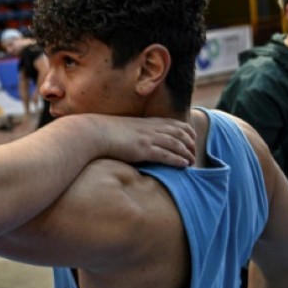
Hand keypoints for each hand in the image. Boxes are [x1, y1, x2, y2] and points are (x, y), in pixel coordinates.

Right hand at [76, 114, 196, 166]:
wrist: (92, 132)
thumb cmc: (102, 131)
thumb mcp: (123, 127)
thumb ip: (133, 131)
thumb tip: (134, 139)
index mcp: (145, 122)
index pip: (173, 123)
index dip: (185, 129)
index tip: (191, 136)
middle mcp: (150, 129)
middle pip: (178, 132)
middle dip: (190, 142)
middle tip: (194, 151)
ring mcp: (147, 138)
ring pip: (176, 144)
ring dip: (187, 152)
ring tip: (192, 160)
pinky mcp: (143, 150)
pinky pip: (166, 155)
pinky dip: (177, 160)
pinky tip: (184, 165)